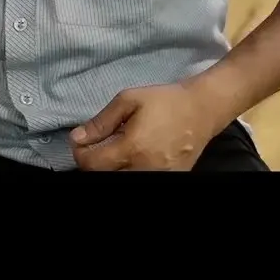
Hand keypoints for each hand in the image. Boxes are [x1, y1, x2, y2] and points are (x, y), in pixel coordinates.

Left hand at [68, 82, 228, 170]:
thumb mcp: (128, 100)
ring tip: (116, 148)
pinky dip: (130, 168)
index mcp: (132, 148)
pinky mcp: (169, 178)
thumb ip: (101, 122)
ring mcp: (158, 176)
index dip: (80, 154)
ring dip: (113, 166)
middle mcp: (144, 168)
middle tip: (96, 145)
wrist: (202, 110)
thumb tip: (78, 137)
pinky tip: (134, 154)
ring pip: (122, 177)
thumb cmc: (165, 101)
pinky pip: (140, 177)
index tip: (80, 142)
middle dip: (95, 161)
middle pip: (106, 175)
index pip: (92, 164)